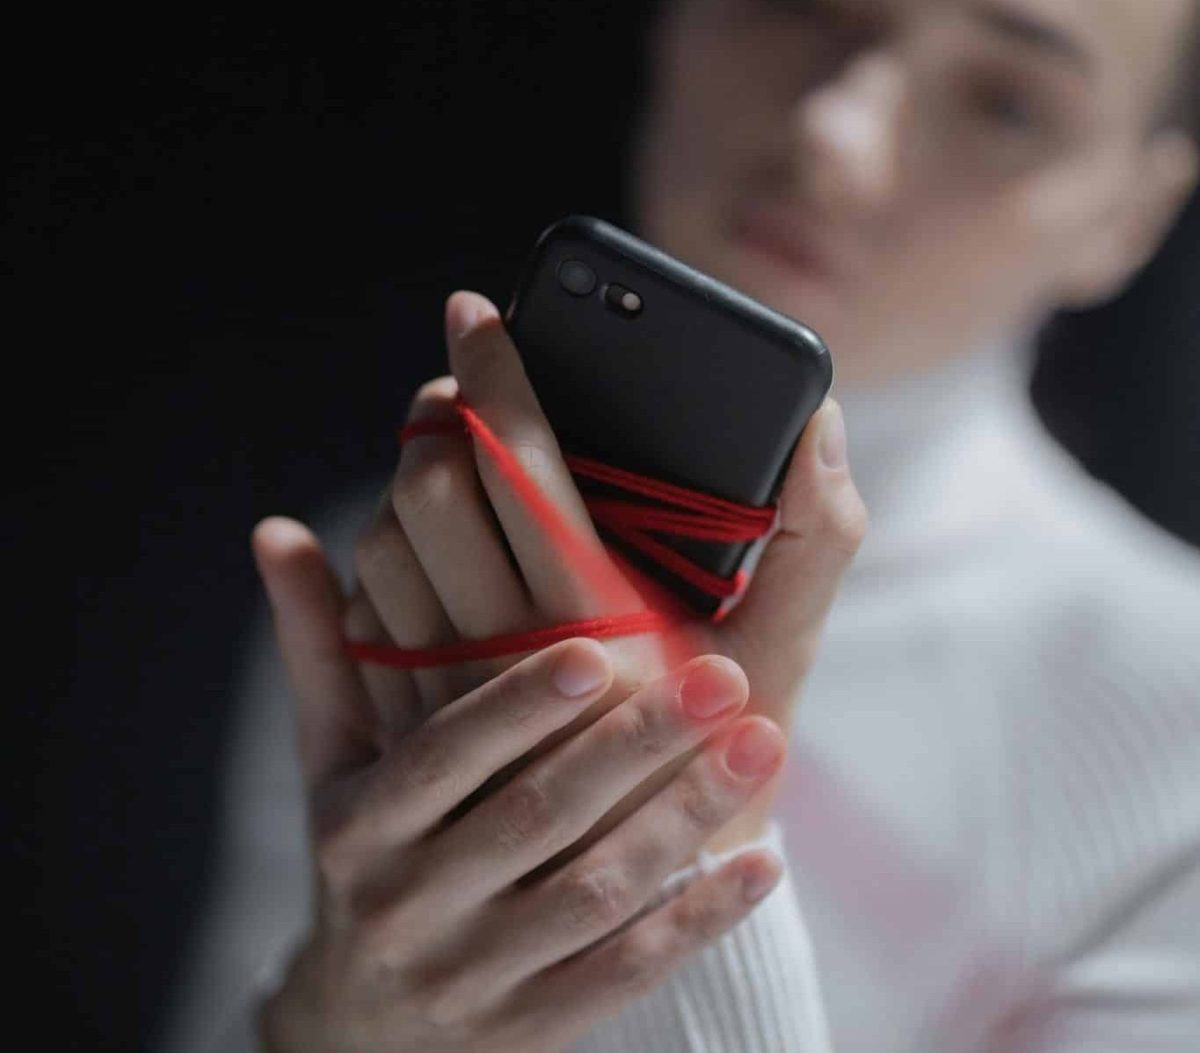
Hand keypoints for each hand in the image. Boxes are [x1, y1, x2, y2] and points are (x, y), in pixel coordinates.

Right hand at [250, 530, 787, 1051]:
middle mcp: (410, 905)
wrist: (359, 1032)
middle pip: (534, 817)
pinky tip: (763, 860)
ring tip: (761, 742)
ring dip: (683, 818)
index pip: (441, 758)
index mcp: (359, 827)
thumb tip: (275, 531)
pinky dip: (697, 918)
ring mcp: (473, 975)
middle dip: (633, 745)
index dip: (517, 704)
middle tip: (721, 677)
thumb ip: (321, 649)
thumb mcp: (332, 762)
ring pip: (592, 894)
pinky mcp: (534, 1028)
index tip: (600, 646)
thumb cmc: (360, 857)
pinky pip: (626, 974)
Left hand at [346, 289, 866, 853]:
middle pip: (431, 491)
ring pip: (382, 546)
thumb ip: (812, 536)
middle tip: (464, 388)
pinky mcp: (409, 726)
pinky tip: (429, 550)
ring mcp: (445, 696)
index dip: (494, 372)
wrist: (638, 886)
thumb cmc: (714, 755)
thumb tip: (818, 420)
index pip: (518, 463)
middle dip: (439, 415)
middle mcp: (505, 656)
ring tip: (453, 463)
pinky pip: (362, 613)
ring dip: (408, 483)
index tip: (474, 312)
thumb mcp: (779, 652)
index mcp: (597, 622)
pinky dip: (384, 558)